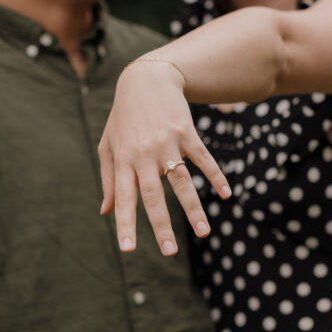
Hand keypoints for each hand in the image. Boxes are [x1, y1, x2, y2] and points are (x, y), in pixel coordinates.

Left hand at [98, 60, 230, 255]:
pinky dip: (215, 176)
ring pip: (181, 181)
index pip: (123, 198)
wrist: (145, 79)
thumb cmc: (123, 118)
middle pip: (154, 195)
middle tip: (170, 253)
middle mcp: (144, 154)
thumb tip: (105, 212)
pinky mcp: (186, 133)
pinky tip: (226, 193)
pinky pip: (203, 158)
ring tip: (204, 233)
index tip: (128, 250)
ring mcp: (167, 143)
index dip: (125, 224)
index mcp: (123, 160)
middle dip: (162, 225)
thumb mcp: (109, 146)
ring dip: (194, 208)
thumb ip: (108, 180)